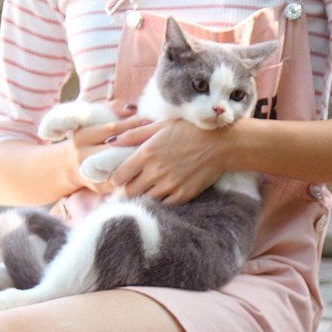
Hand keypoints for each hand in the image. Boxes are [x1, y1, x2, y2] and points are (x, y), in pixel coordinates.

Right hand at [65, 107, 150, 193]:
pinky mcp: (100, 187)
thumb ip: (110, 111)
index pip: (112, 128)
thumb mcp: (92, 123)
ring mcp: (91, 173)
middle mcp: (83, 155)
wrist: (69, 168)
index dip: (132, 123)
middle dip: (138, 141)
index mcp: (82, 136)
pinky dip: (135, 174)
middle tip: (157, 136)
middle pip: (117, 148)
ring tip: (155, 151)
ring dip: (139, 159)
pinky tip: (148, 167)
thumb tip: (132, 108)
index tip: (149, 119)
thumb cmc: (88, 139)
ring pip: (120, 166)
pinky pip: (122, 180)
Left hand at [107, 118, 231, 204]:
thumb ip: (134, 134)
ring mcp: (169, 186)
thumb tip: (111, 141)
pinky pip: (163, 205)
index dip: (118, 177)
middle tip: (136, 181)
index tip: (122, 175)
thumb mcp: (160, 126)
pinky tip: (166, 190)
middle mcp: (155, 172)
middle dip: (130, 187)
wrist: (220, 145)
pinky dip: (161, 200)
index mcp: (146, 153)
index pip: (118, 176)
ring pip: (145, 199)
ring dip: (145, 194)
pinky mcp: (182, 196)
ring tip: (153, 184)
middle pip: (129, 191)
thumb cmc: (189, 131)